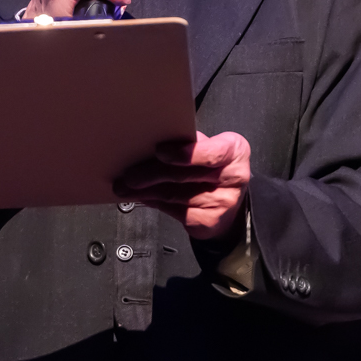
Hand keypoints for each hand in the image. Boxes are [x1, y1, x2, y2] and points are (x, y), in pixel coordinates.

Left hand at [114, 131, 251, 240]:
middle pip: (185, 175)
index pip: (211, 153)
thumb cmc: (215, 166)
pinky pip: (174, 211)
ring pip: (175, 195)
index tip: (159, 151)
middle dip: (152, 174)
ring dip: (146, 191)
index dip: (184, 154)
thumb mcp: (210, 146)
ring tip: (126, 187)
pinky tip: (143, 196)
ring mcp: (221, 202)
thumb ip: (190, 142)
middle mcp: (232, 177)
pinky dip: (154, 202)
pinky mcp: (208, 221)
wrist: (230, 200)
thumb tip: (153, 139)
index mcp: (234, 151)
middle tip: (131, 174)